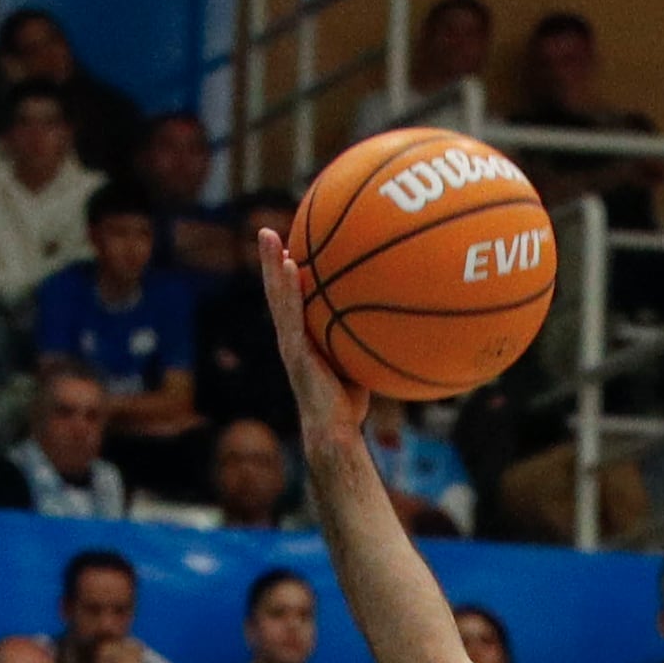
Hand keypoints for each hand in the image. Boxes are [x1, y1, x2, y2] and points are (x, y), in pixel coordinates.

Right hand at [253, 227, 373, 444]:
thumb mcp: (359, 363)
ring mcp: (290, 343)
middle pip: (278, 292)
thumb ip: (365, 339)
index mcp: (302, 337)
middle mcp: (291, 337)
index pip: (292, 300)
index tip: (288, 247)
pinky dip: (287, 289)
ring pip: (276, 297)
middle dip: (271, 261)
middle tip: (266, 232)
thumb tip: (397, 317)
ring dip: (270, 265)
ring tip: (267, 236)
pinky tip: (289, 266)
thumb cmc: (350, 402)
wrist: (334, 431)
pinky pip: (290, 315)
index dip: (287, 275)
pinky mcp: (294, 351)